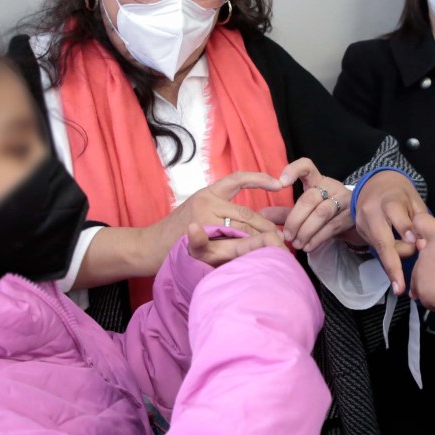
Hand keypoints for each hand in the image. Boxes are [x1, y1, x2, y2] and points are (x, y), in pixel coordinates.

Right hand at [73, 171, 284, 289]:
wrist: (150, 247)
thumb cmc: (178, 233)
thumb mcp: (201, 211)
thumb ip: (227, 212)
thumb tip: (265, 218)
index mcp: (208, 193)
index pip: (238, 179)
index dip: (259, 179)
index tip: (279, 184)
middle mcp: (206, 202)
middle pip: (247, 214)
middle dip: (268, 227)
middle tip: (284, 237)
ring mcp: (203, 221)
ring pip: (243, 230)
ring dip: (262, 241)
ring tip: (277, 249)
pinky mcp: (200, 242)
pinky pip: (231, 247)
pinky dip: (247, 250)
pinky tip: (258, 254)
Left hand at [261, 158, 353, 252]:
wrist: (358, 220)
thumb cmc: (324, 212)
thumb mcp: (304, 210)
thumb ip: (283, 213)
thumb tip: (261, 215)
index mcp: (317, 180)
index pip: (306, 166)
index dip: (293, 170)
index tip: (280, 183)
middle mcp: (332, 187)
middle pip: (310, 198)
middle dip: (295, 219)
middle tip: (287, 235)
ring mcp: (344, 200)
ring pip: (322, 213)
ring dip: (306, 231)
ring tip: (296, 244)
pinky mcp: (351, 216)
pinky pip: (332, 227)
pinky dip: (317, 239)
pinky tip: (308, 247)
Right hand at [352, 171, 428, 294]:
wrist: (373, 186)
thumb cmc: (400, 194)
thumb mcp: (413, 199)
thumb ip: (418, 220)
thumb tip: (420, 245)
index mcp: (388, 199)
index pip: (395, 212)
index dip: (404, 227)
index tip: (414, 242)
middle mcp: (371, 212)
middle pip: (382, 241)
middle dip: (392, 265)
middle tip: (401, 286)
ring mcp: (363, 225)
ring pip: (380, 249)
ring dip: (395, 260)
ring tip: (409, 258)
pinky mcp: (361, 234)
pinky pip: (377, 249)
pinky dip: (389, 257)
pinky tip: (397, 260)